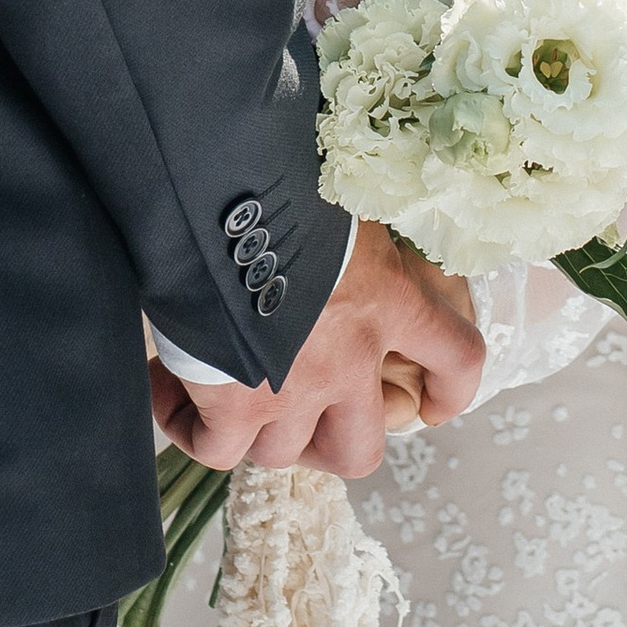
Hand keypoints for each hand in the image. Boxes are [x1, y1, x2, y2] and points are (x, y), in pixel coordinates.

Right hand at [146, 221, 482, 480]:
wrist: (212, 190)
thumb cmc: (276, 173)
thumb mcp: (338, 196)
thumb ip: (353, 235)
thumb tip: (339, 227)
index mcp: (388, 298)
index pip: (456, 357)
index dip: (450, 391)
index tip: (431, 405)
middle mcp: (349, 358)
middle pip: (357, 451)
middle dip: (328, 442)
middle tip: (301, 414)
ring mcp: (290, 390)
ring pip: (282, 453)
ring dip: (255, 428)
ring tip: (223, 386)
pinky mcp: (232, 406)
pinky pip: (216, 451)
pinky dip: (193, 430)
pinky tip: (170, 390)